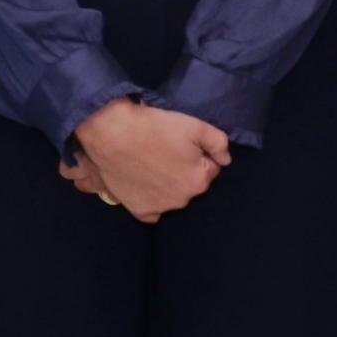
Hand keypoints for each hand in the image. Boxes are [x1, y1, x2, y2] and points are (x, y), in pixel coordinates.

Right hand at [64, 98, 232, 222]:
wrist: (111, 133)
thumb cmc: (154, 126)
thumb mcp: (194, 125)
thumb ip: (219, 143)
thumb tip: (226, 159)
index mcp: (199, 180)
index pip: (211, 168)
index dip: (199, 154)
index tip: (183, 144)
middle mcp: (182, 200)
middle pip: (191, 184)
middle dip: (185, 171)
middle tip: (166, 151)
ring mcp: (160, 208)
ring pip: (173, 197)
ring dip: (169, 185)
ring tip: (152, 164)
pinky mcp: (140, 211)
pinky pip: (153, 211)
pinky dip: (152, 200)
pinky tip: (145, 184)